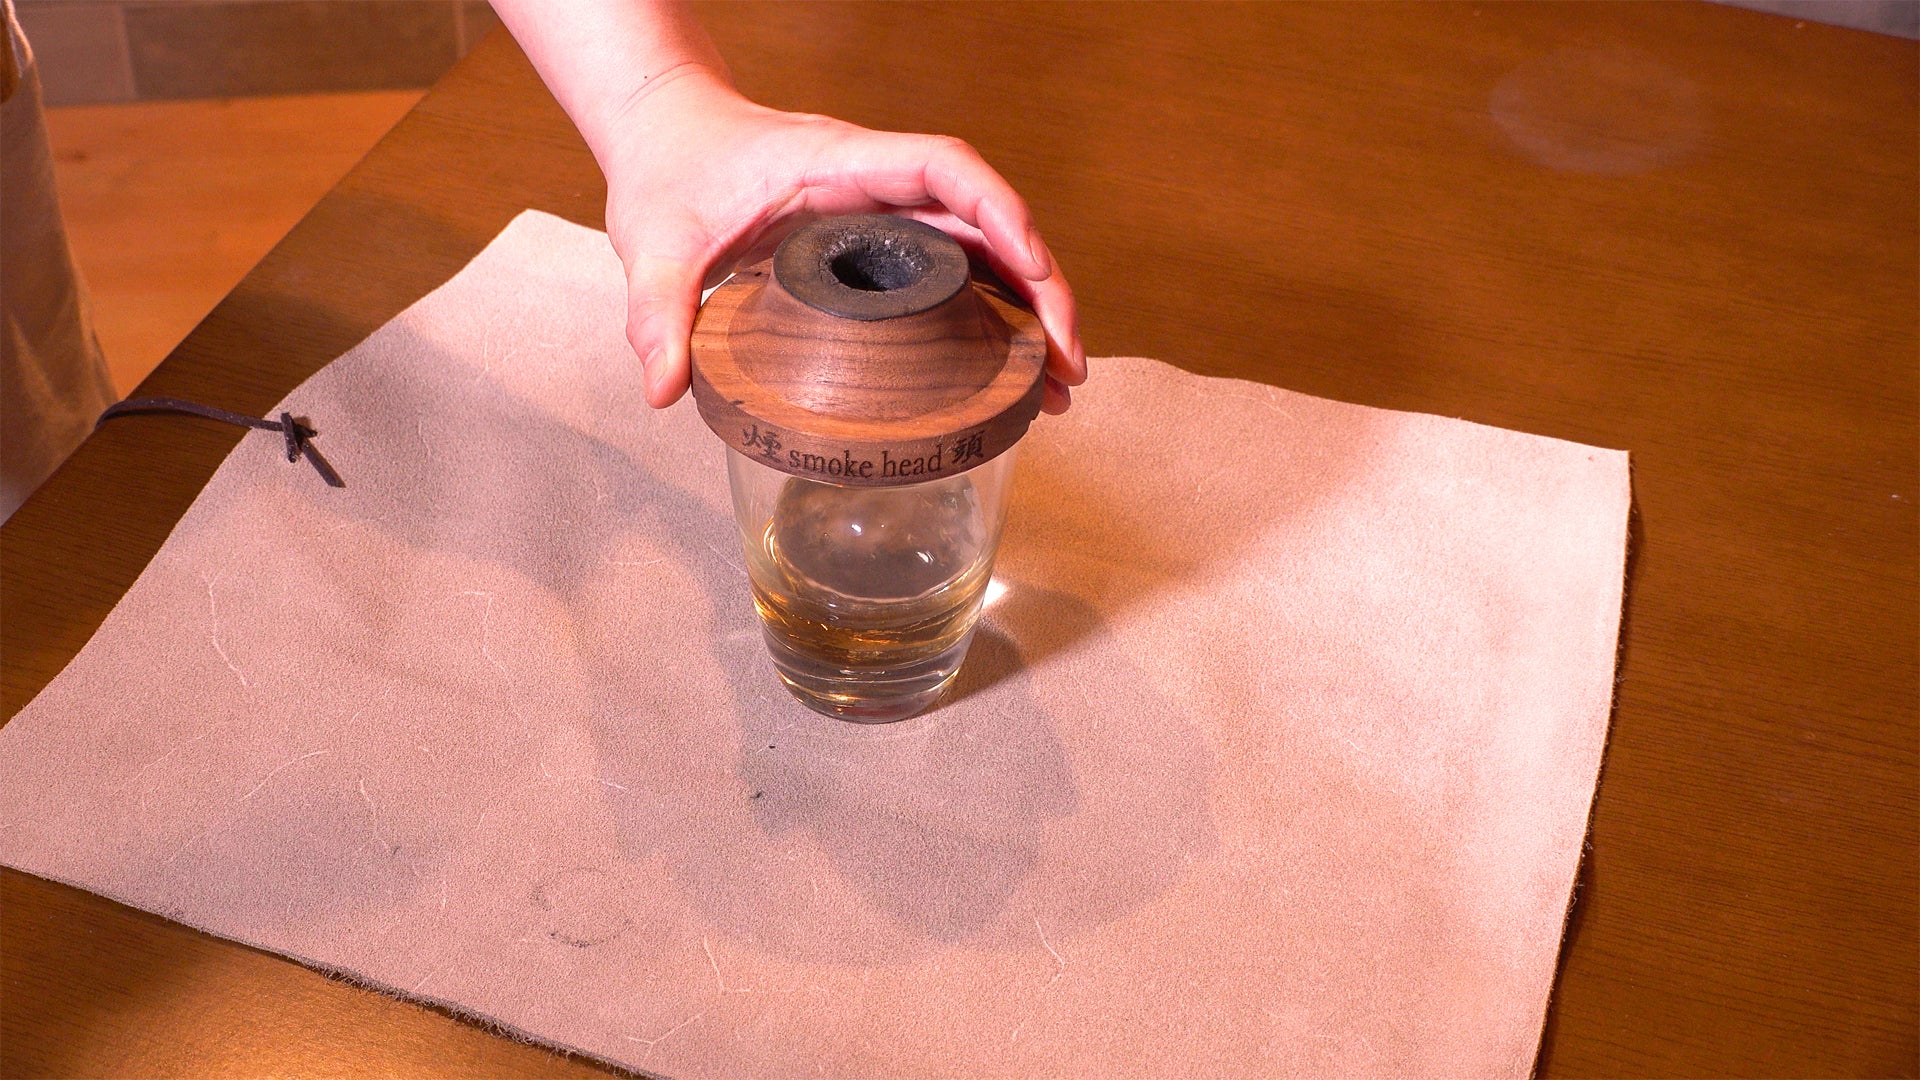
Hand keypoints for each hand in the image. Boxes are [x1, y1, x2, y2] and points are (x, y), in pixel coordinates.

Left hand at [593, 68, 1084, 411]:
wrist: (665, 134)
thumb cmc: (666, 170)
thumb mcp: (652, 243)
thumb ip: (654, 313)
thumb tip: (662, 391)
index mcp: (839, 164)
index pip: (944, 169)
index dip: (999, 212)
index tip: (1036, 269)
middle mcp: (878, 183)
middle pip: (988, 220)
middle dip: (1041, 286)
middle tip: (1067, 365)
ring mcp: (884, 213)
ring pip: (983, 251)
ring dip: (1029, 310)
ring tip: (1056, 386)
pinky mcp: (878, 244)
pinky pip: (953, 272)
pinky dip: (991, 316)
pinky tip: (1009, 373)